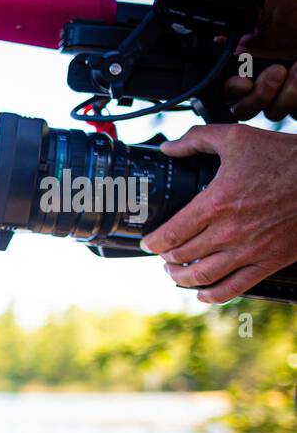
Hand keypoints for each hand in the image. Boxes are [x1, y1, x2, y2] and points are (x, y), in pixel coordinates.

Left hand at [143, 124, 296, 302]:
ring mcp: (249, 250)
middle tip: (163, 255)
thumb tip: (168, 148)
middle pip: (182, 256)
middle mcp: (228, 232)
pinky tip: (203, 293)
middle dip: (166, 258)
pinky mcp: (269, 262)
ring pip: (202, 276)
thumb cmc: (284, 157)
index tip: (148, 242)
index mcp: (215, 204)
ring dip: (182, 278)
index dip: (153, 241)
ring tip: (175, 273)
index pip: (171, 233)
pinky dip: (213, 295)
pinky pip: (234, 288)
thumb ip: (198, 139)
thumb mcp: (237, 137)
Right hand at [221, 0, 296, 120]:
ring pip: (263, 112)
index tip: (243, 82)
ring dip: (279, 95)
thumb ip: (235, 20)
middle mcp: (258, 78)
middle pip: (238, 108)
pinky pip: (287, 113)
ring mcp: (279, 91)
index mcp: (243, 59)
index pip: (221, 88)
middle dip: (254, 95)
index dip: (229, 89)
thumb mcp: (266, 6)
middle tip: (275, 72)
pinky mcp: (296, 100)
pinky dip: (295, 98)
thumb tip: (211, 36)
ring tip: (294, 69)